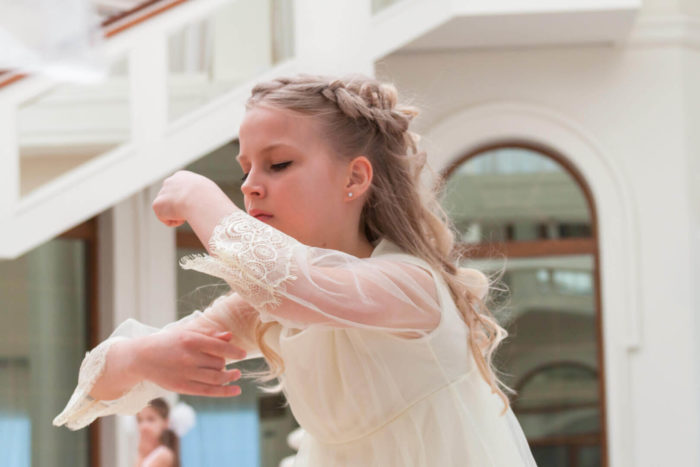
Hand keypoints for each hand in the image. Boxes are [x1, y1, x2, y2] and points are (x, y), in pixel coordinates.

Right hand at [132, 327, 246, 396]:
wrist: (142, 357)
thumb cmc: (168, 342)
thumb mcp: (187, 333)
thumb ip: (209, 334)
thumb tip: (230, 336)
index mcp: (190, 340)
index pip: (219, 347)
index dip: (234, 352)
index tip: (243, 354)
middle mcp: (189, 357)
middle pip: (219, 363)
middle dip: (224, 362)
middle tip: (222, 361)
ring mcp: (185, 373)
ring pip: (216, 377)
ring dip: (230, 377)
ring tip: (236, 374)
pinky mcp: (182, 387)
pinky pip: (208, 391)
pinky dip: (224, 391)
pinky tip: (236, 390)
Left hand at [152, 170, 214, 227]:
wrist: (198, 199)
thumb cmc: (208, 197)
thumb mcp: (207, 191)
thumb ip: (200, 193)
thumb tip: (204, 203)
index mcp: (182, 176)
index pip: (180, 190)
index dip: (186, 200)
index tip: (194, 205)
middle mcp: (169, 182)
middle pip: (171, 199)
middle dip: (178, 207)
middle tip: (190, 212)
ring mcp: (162, 193)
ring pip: (168, 210)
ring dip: (177, 214)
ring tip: (189, 213)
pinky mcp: (156, 205)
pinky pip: (165, 219)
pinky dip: (174, 221)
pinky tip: (182, 217)